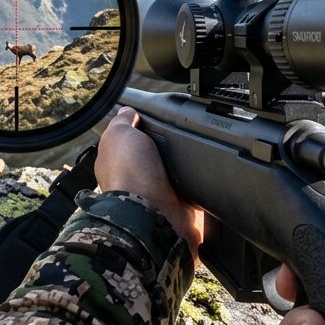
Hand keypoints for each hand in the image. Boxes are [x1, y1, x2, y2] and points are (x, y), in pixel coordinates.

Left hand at [96, 107, 205, 257]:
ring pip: (181, 170)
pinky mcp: (184, 206)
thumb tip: (128, 111)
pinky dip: (203, 181)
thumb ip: (123, 121)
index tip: (159, 119)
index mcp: (122, 163)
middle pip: (161, 154)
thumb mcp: (119, 134)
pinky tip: (206, 169)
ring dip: (188, 163)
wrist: (154, 213)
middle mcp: (141, 178)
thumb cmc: (130, 175)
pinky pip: (198, 189)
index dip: (145, 129)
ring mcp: (163, 193)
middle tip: (183, 134)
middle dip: (172, 145)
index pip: (134, 141)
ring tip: (197, 150)